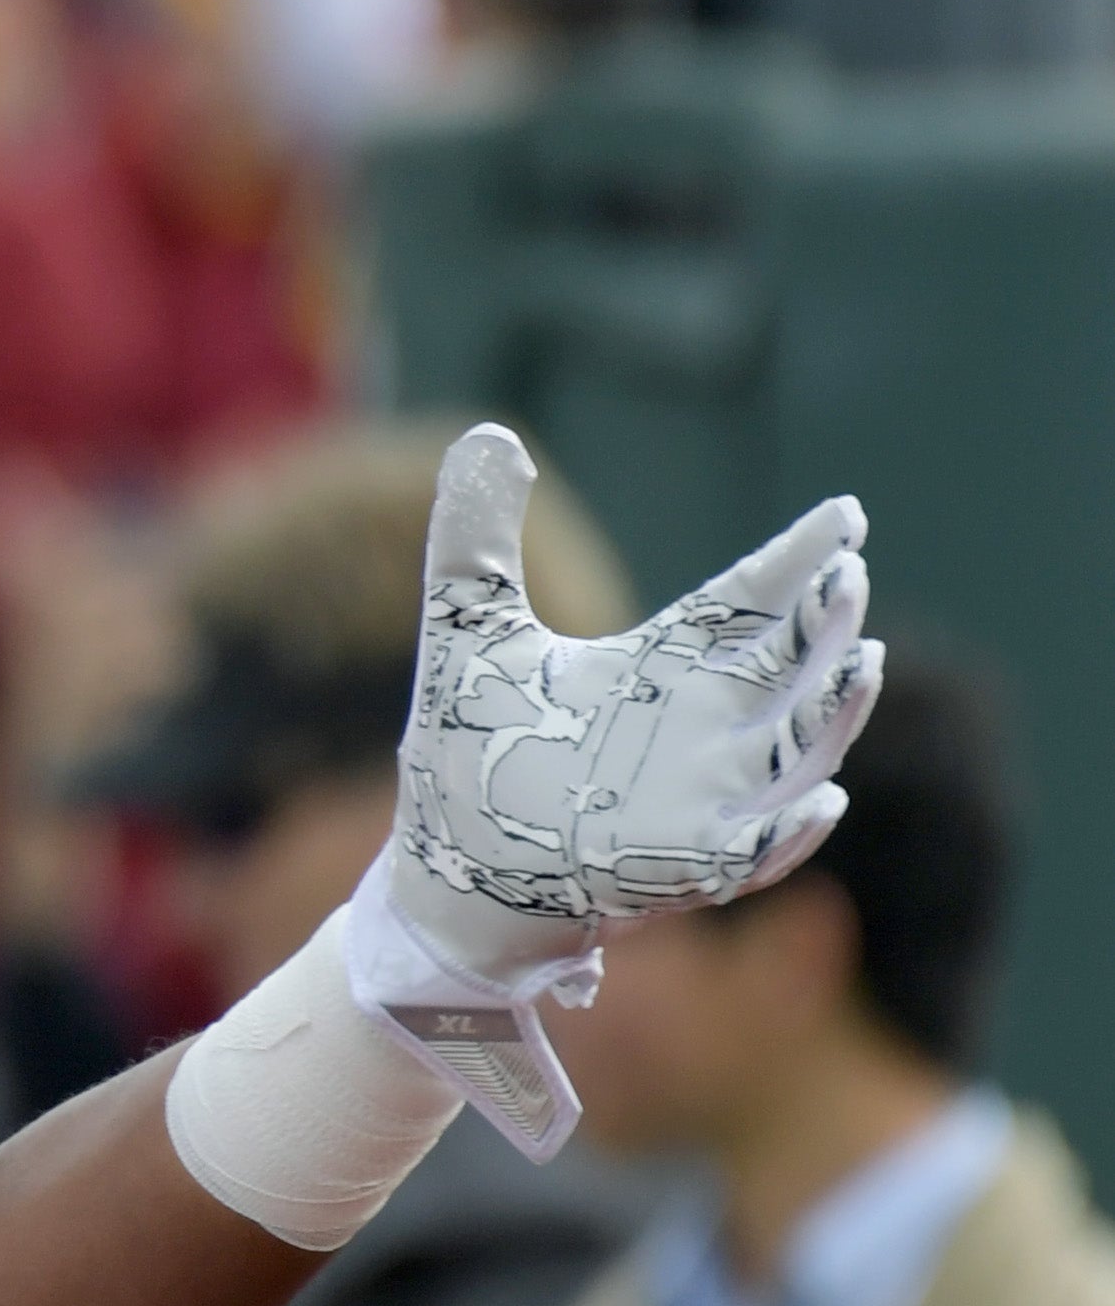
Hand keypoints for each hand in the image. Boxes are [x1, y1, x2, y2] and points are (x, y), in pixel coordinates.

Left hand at [349, 424, 878, 1155]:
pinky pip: (756, 854)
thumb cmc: (473, 755)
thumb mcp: (467, 631)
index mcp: (663, 665)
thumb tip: (487, 433)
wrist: (444, 872)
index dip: (800, 559)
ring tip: (860, 662)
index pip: (749, 601)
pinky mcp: (681, 870)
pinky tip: (822, 800)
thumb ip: (475, 536)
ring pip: (796, 752)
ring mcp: (699, 800)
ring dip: (832, 712)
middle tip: (847, 575)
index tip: (846, 514)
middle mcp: (699, 727)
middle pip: (787, 666)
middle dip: (824, 623)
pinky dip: (790, 832)